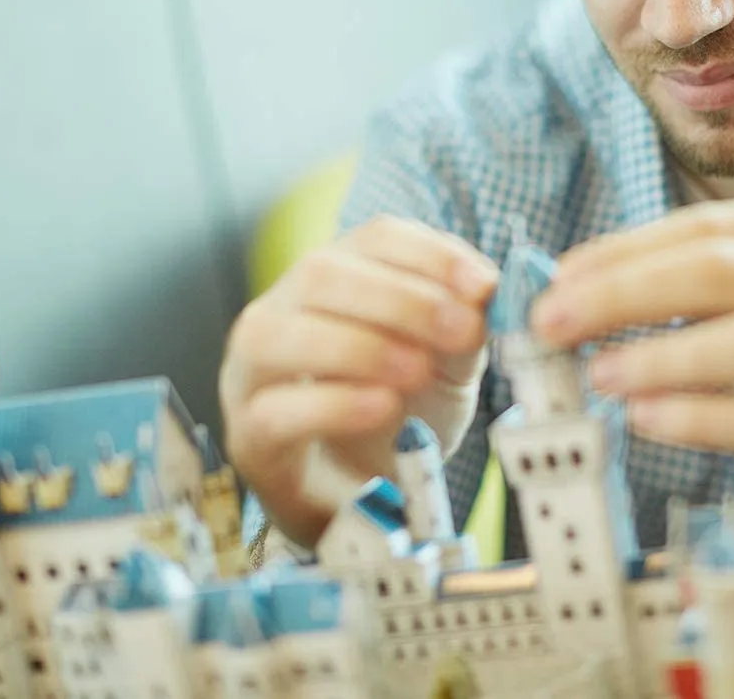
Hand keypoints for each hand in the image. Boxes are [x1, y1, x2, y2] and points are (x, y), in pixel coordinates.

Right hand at [220, 216, 497, 547]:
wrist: (363, 497)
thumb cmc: (402, 410)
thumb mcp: (447, 361)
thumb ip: (464, 324)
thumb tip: (485, 289)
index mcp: (337, 275)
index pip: (377, 237)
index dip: (432, 255)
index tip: (483, 286)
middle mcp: (283, 308)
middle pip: (323, 273)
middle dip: (401, 299)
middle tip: (461, 332)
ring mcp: (253, 370)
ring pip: (281, 333)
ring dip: (361, 346)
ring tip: (419, 371)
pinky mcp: (248, 435)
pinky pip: (276, 409)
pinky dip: (336, 403)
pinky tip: (384, 407)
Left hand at [532, 196, 733, 512]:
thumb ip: (705, 276)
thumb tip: (580, 284)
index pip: (708, 227)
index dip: (623, 251)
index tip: (559, 279)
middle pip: (721, 271)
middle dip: (623, 294)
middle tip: (554, 323)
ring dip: (658, 356)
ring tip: (597, 374)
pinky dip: (697, 417)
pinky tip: (644, 419)